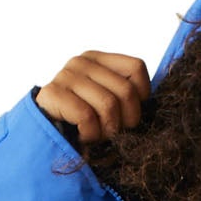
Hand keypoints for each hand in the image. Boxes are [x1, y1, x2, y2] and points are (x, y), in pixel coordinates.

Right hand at [35, 51, 151, 142]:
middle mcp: (82, 62)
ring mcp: (66, 75)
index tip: (127, 115)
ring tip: (96, 135)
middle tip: (111, 134)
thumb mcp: (110, 107)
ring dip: (106, 131)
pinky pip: (87, 117)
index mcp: (99, 60)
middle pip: (126, 91)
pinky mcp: (52, 94)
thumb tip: (153, 103)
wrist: (47, 140)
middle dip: (125, 122)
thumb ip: (126, 97)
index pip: (137, 68)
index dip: (140, 98)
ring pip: (108, 105)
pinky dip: (89, 135)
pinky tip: (81, 136)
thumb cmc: (85, 127)